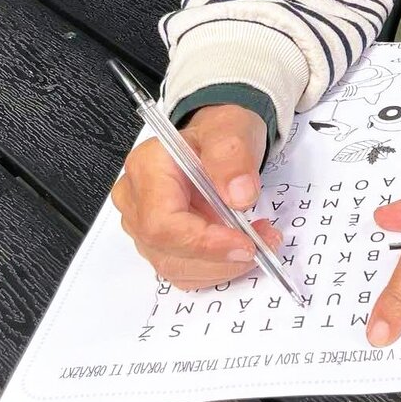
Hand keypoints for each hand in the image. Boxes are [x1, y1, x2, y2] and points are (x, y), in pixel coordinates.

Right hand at [111, 104, 280, 289]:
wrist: (219, 141)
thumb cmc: (219, 133)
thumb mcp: (232, 130)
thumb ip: (233, 157)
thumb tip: (239, 196)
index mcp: (146, 168)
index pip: (162, 224)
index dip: (203, 243)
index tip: (245, 243)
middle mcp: (136, 200)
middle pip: (167, 251)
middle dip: (221, 256)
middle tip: (264, 241)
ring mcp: (144, 226)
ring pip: (177, 267)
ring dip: (223, 264)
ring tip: (259, 240)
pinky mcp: (160, 244)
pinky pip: (185, 270)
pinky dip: (218, 267)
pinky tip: (240, 247)